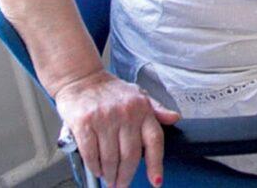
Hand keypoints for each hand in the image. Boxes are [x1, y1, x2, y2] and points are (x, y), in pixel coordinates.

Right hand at [55, 70, 179, 187]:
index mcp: (141, 108)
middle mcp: (125, 113)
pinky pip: (91, 154)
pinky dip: (94, 167)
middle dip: (126, 176)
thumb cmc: (111, 90)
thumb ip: (156, 109)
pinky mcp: (85, 123)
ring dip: (110, 174)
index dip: (156, 164)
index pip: (154, 139)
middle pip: (130, 156)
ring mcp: (105, 118)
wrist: (82, 78)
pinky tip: (97, 169)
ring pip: (110, 159)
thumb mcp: (138, 94)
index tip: (156, 182)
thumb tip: (174, 118)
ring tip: (109, 178)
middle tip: (122, 184)